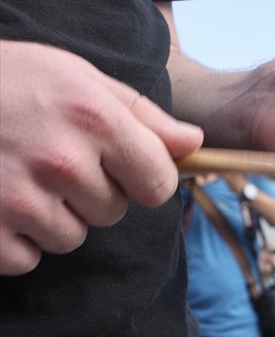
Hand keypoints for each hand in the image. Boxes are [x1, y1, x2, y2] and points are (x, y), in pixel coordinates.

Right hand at [0, 41, 202, 274]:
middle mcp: (61, 161)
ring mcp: (19, 198)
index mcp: (94, 119)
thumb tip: (193, 143)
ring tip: (18, 176)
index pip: (158, 184)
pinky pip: (27, 259)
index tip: (121, 166)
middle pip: (113, 212)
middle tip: (49, 159)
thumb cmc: (9, 78)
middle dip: (90, 193)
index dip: (143, 178)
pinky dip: (13, 240)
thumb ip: (141, 114)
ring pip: (71, 237)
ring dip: (52, 217)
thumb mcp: (78, 77)